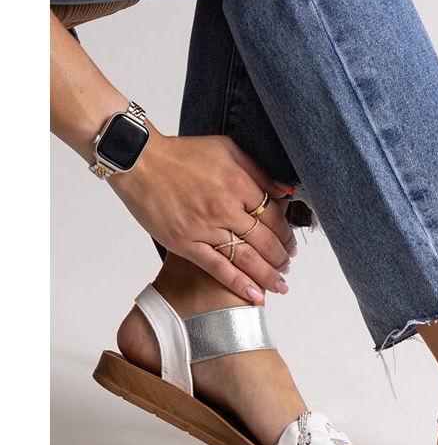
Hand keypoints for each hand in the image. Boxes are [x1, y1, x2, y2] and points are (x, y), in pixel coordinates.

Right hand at [110, 131, 297, 301]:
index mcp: (238, 184)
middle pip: (264, 240)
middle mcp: (225, 208)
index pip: (274, 216)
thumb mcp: (228, 149)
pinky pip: (218, 268)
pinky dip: (239, 284)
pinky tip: (255, 296)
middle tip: (287, 265)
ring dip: (267, 274)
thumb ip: (259, 172)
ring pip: (246, 258)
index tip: (291, 244)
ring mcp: (205, 228)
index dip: (286, 234)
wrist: (140, 162)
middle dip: (281, 257)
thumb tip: (286, 191)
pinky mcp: (184, 244)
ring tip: (280, 284)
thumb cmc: (182, 153)